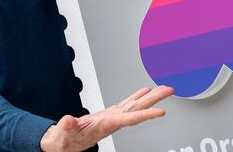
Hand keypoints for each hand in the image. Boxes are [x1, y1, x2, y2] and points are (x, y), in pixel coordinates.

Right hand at [40, 85, 173, 151]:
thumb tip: (68, 120)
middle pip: (138, 109)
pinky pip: (126, 104)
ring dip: (150, 97)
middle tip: (169, 90)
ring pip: (135, 105)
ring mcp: (112, 117)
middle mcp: (113, 121)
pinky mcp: (109, 114)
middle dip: (155, 100)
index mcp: (106, 125)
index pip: (130, 119)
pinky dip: (136, 96)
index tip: (161, 112)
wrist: (63, 144)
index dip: (146, 115)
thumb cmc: (64, 141)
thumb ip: (66, 127)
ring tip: (163, 88)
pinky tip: (144, 91)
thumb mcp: (63, 135)